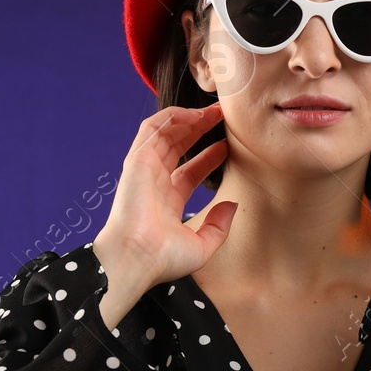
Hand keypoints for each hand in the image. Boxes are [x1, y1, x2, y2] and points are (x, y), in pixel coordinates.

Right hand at [91, 102, 236, 327]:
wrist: (139, 258)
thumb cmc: (164, 258)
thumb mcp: (203, 245)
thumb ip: (219, 225)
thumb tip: (233, 205)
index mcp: (168, 202)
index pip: (190, 171)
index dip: (209, 157)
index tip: (228, 146)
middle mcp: (155, 183)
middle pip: (178, 147)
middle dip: (200, 130)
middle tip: (222, 117)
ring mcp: (144, 170)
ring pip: (166, 134)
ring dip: (189, 119)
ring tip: (213, 111)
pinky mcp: (137, 160)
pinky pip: (152, 129)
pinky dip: (172, 117)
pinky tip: (195, 115)